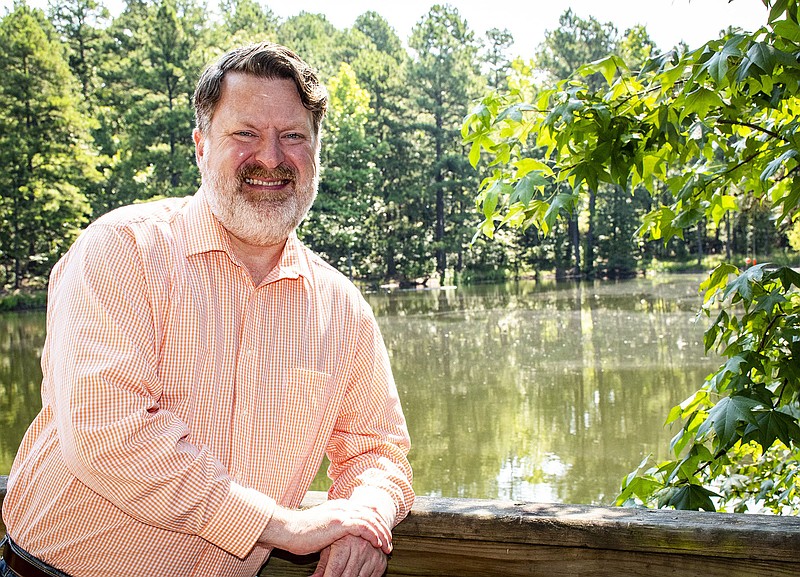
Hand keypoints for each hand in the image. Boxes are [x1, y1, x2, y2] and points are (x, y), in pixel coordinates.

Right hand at [259, 499, 392, 555]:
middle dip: (383, 528)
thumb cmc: (301, 533)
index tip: (383, 535)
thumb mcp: (322, 528)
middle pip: (371, 514)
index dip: (376, 523)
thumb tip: (343, 538)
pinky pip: (364, 527)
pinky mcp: (340, 523)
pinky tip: (378, 544)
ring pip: (370, 520)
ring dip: (381, 534)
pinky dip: (373, 536)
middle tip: (390, 543)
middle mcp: (343, 506)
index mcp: (339, 505)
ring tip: (387, 547)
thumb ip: (335, 528)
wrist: (287, 530)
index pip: (364, 511)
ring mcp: (342, 513)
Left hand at [311, 535, 387, 576]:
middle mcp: (361, 547)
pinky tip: (354, 575)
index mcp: (346, 542)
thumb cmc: (342, 538)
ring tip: (341, 576)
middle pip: (347, 576)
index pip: (335, 569)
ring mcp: (373, 555)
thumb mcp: (330, 547)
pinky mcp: (381, 563)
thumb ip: (322, 565)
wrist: (366, 526)